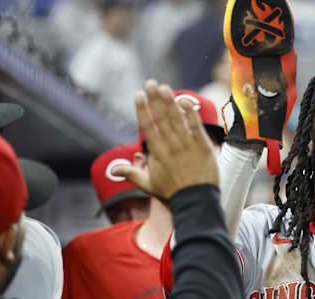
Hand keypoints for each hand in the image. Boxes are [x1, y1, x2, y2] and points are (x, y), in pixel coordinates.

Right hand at [112, 80, 218, 198]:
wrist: (196, 200)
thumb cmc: (172, 192)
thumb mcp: (148, 184)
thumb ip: (130, 173)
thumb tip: (112, 170)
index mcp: (157, 152)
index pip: (147, 127)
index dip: (142, 110)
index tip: (138, 95)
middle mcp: (171, 146)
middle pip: (161, 118)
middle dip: (155, 99)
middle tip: (150, 82)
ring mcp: (187, 145)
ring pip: (177, 120)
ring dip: (170, 102)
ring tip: (164, 87)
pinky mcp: (202, 146)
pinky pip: (196, 126)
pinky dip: (191, 113)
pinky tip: (185, 101)